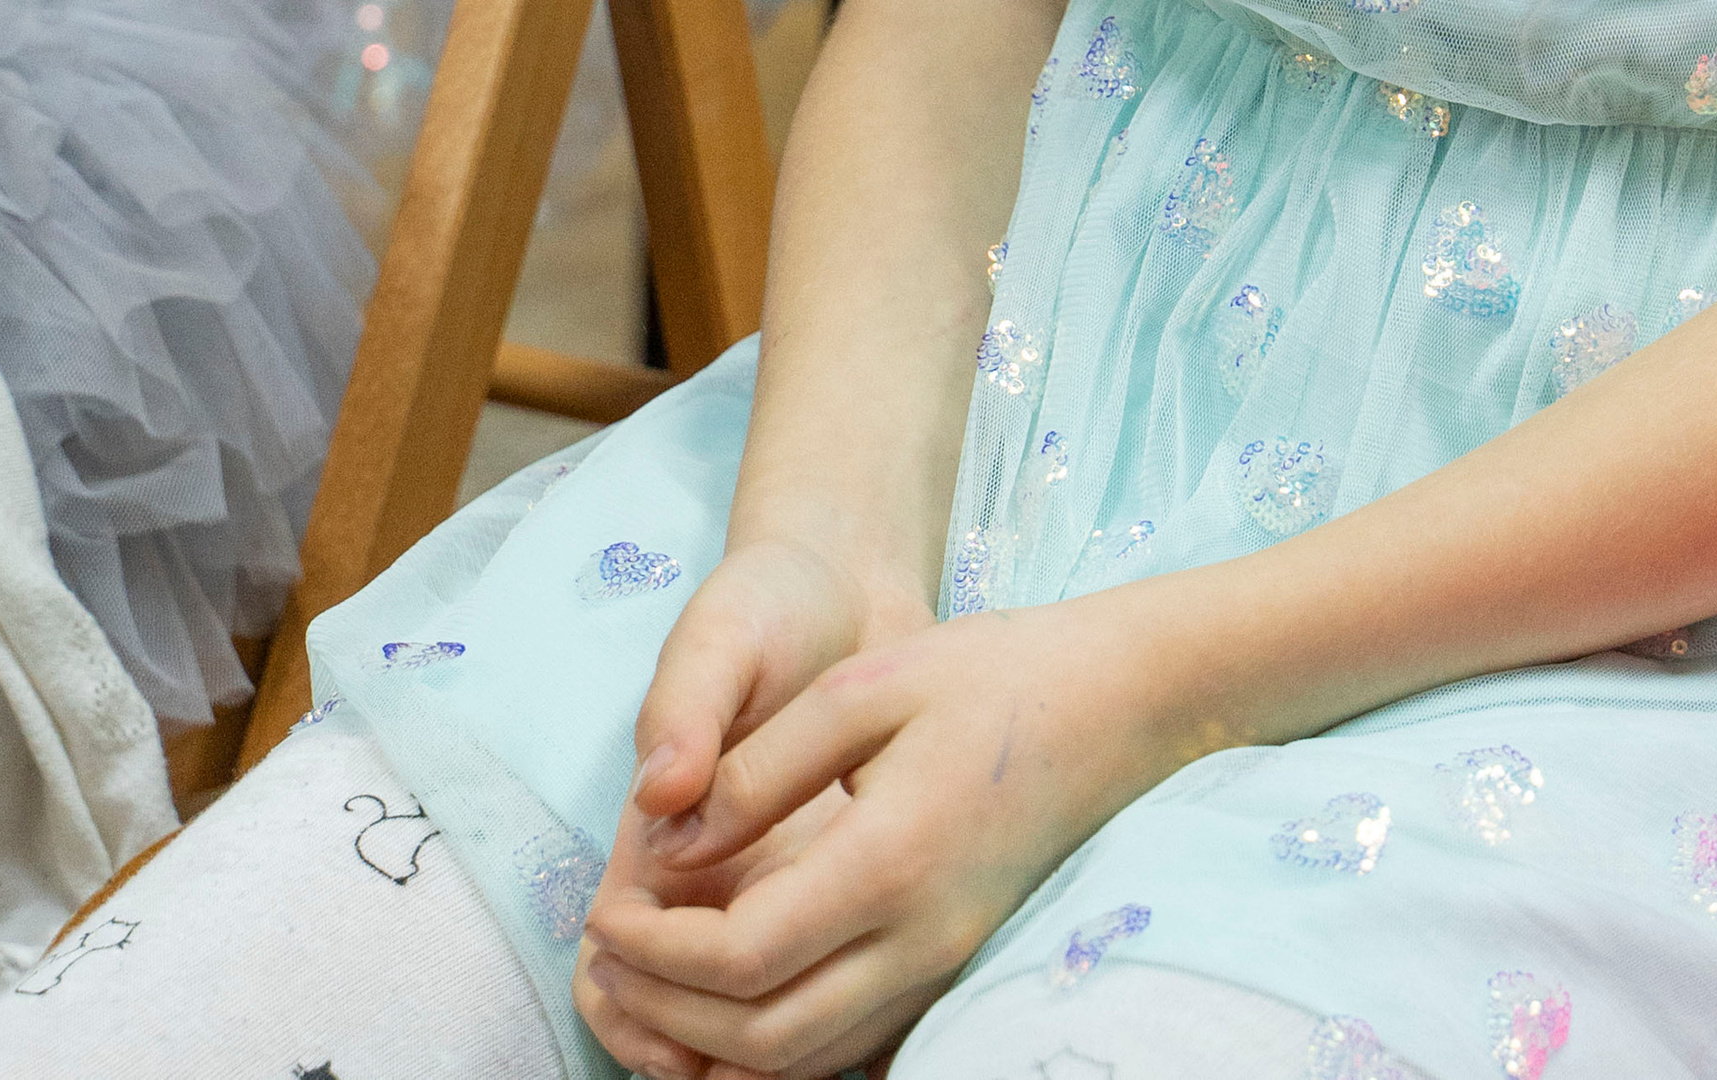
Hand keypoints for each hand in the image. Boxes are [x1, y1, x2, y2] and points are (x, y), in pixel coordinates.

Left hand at [575, 588, 1189, 1077]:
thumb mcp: (864, 689)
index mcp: (891, 862)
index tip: (602, 914)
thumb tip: (669, 842)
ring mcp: (944, 968)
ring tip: (647, 990)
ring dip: (712, 1044)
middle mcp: (920, 941)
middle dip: (666, 1016)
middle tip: (604, 965)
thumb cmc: (988, 674)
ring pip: (807, 1062)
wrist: (1115, 702)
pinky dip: (775, 1049)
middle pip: (763, 1038)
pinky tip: (728, 1006)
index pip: (742, 955)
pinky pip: (849, 1045)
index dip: (656, 952)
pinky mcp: (954, 969)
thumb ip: (760, 768)